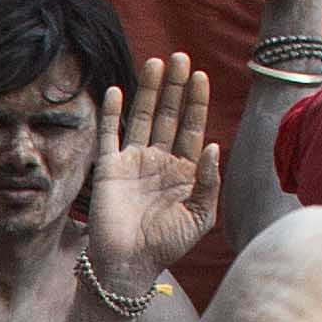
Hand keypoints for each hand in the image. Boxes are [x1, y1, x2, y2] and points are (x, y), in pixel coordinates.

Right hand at [81, 53, 219, 299]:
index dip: (196, 102)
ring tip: (157, 62)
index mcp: (184, 171)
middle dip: (176, 86)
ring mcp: (134, 162)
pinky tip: (116, 90)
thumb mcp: (200, 217)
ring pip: (143, 117)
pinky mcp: (109, 168)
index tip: (200, 76)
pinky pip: (110, 134)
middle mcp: (160, 161)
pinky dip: (112, 113)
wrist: (128, 265)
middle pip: (170, 115)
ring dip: (150, 90)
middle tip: (181, 57)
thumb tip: (212, 145)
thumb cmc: (167, 246)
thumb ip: (209, 182)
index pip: (192, 128)